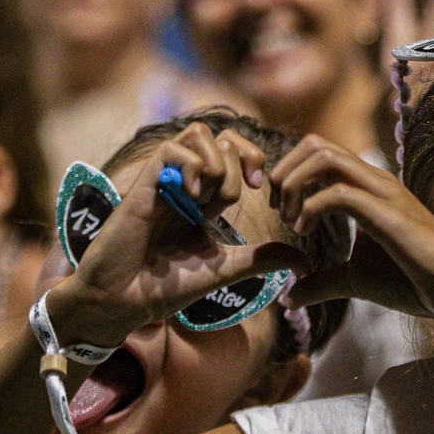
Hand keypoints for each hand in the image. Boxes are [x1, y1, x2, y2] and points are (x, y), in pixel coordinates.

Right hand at [48, 122, 310, 345]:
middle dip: (244, 156)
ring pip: (199, 133)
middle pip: (223, 135)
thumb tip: (307, 261)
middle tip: (250, 187)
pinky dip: (193, 167)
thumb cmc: (167, 286)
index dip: (255, 161)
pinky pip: (172, 149)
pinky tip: (194, 198)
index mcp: (207, 198)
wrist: (125, 300)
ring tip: (213, 197)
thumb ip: (263, 259)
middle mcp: (188, 183)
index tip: (262, 190)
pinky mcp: (144, 184)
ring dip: (218, 161)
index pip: (237, 152)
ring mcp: (166, 180)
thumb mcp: (226, 269)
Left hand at [270, 135, 433, 320]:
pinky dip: (310, 208)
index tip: (281, 211)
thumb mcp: (354, 280)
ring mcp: (381, 192)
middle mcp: (374, 179)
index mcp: (368, 186)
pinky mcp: (385, 213)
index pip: (319, 152)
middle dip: (285, 171)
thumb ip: (322, 282)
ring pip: (324, 157)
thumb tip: (290, 296)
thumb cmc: (413, 281)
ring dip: (295, 183)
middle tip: (279, 209)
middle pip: (315, 143)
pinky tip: (304, 232)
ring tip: (290, 219)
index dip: (290, 173)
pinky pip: (337, 193)